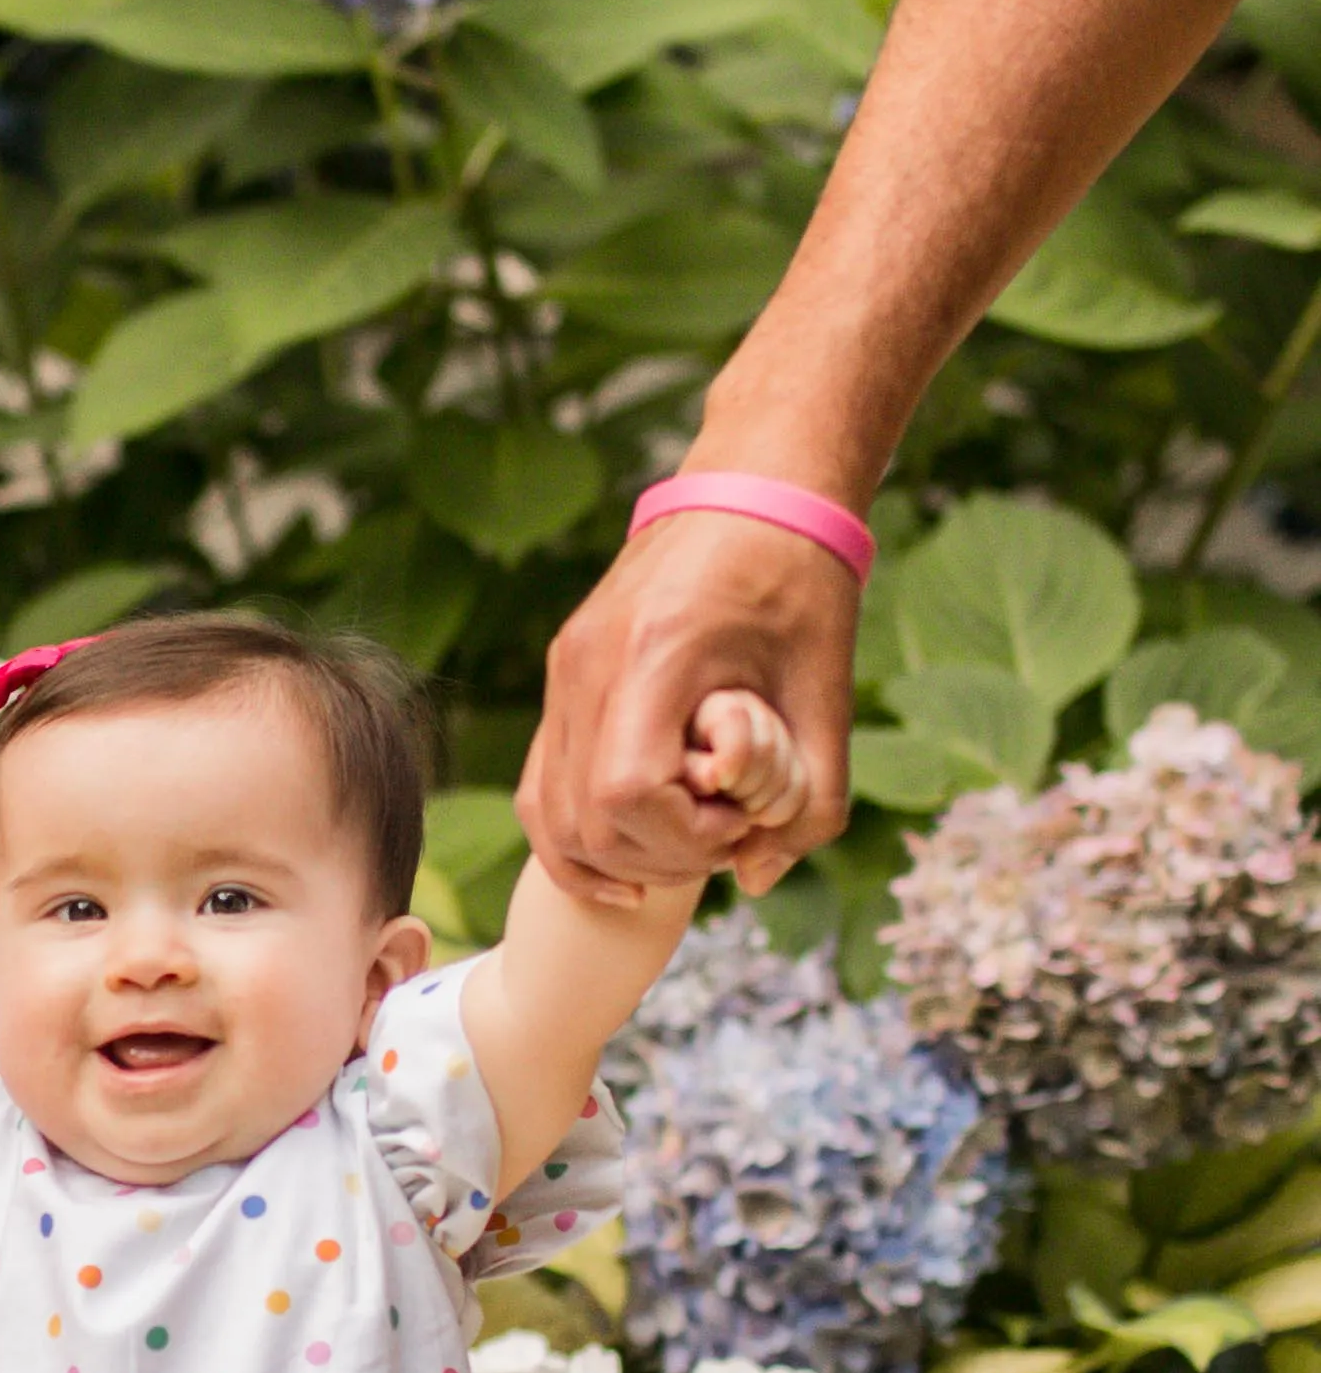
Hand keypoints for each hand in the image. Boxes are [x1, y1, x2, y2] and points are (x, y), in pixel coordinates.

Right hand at [521, 514, 859, 902]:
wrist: (756, 493)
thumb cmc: (801, 587)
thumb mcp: (828, 697)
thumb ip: (809, 801)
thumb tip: (757, 879)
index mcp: (654, 656)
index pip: (626, 797)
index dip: (683, 838)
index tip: (739, 821)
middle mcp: (589, 666)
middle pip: (582, 822)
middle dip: (658, 857)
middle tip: (723, 836)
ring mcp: (565, 672)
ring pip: (548, 815)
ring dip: (614, 858)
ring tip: (682, 845)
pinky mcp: (564, 678)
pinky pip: (544, 784)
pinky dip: (577, 834)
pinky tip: (626, 854)